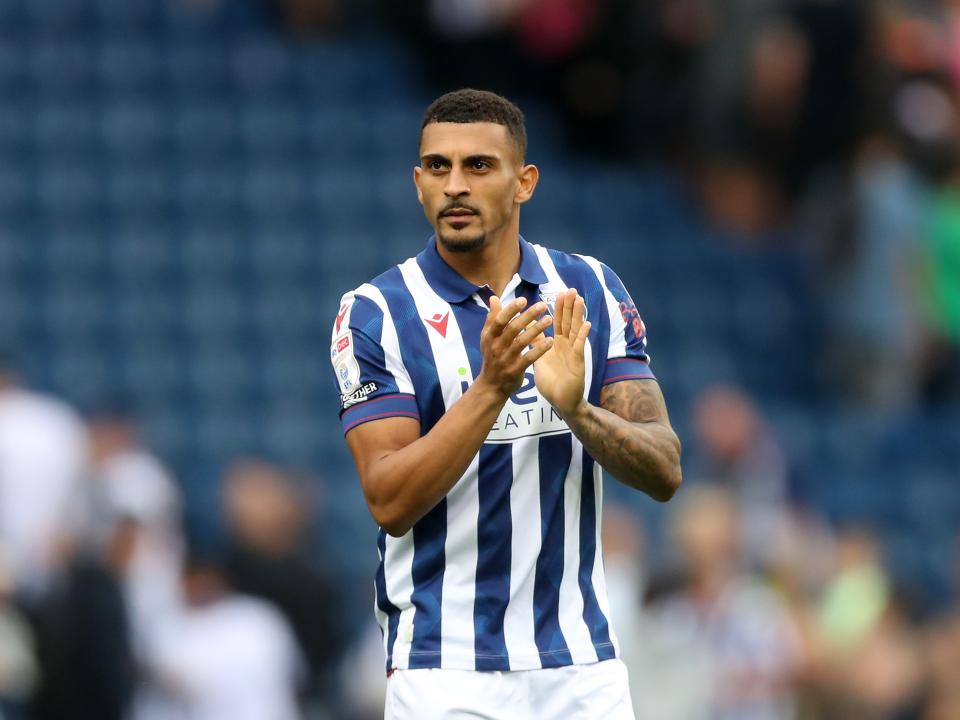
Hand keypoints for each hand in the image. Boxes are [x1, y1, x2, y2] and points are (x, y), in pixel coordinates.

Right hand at [475, 296, 553, 398]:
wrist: (491, 385)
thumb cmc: (492, 356)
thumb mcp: (488, 338)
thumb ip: (492, 318)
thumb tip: (494, 298)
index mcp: (489, 337)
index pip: (499, 320)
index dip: (511, 309)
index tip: (523, 300)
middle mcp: (496, 347)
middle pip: (513, 329)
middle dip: (528, 316)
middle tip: (542, 306)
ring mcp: (505, 359)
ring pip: (522, 342)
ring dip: (536, 330)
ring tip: (549, 319)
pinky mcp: (515, 370)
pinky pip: (529, 358)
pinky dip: (539, 349)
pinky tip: (550, 341)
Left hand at [534, 288, 590, 417]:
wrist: (560, 401)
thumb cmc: (551, 382)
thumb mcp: (539, 359)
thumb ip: (535, 343)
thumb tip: (527, 328)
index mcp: (555, 344)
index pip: (557, 322)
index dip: (558, 308)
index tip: (559, 293)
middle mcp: (566, 345)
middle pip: (567, 321)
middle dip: (569, 306)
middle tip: (570, 289)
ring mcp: (573, 352)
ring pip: (575, 330)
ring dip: (578, 315)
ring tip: (579, 299)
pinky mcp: (578, 362)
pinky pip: (579, 347)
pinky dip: (583, 335)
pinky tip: (586, 324)